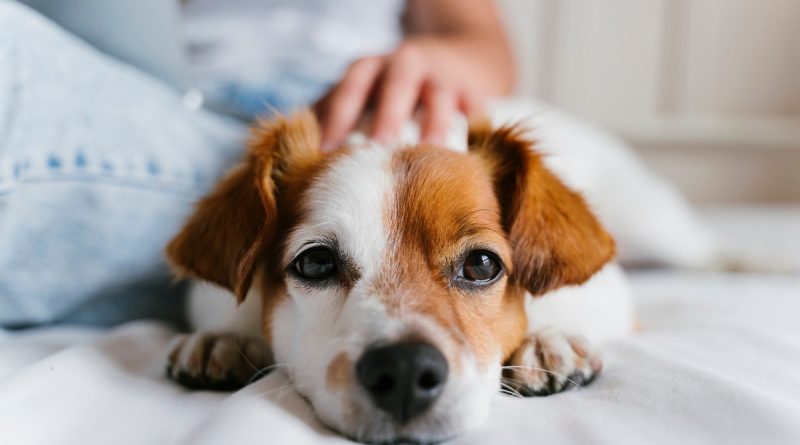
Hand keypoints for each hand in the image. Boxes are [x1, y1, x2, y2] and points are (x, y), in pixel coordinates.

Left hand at [316, 37, 503, 150]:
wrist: (454, 60)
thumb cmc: (391, 90)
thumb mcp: (361, 93)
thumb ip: (332, 116)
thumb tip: (294, 158)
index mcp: (371, 68)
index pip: (350, 88)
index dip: (338, 117)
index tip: (327, 151)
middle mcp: (406, 64)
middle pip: (396, 85)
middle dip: (388, 115)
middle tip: (380, 148)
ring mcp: (443, 75)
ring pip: (439, 95)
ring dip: (435, 123)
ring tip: (432, 153)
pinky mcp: (473, 89)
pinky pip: (476, 106)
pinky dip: (475, 123)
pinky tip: (472, 148)